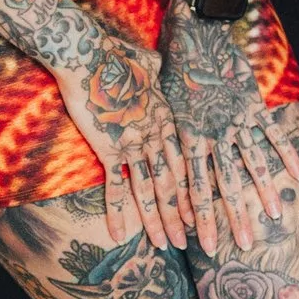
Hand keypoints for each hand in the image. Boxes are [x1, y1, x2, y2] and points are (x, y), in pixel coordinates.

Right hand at [53, 31, 193, 250]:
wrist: (91, 53)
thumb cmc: (116, 56)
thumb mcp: (146, 64)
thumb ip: (153, 72)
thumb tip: (153, 65)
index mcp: (169, 118)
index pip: (190, 160)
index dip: (198, 187)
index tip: (206, 208)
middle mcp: (158, 134)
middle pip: (178, 181)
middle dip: (187, 214)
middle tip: (200, 240)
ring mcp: (136, 143)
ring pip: (153, 190)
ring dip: (159, 220)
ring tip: (168, 245)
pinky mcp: (110, 147)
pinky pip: (117, 186)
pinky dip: (119, 212)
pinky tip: (121, 235)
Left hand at [159, 3, 298, 254]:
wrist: (197, 31)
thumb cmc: (172, 67)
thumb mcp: (162, 103)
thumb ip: (168, 133)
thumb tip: (158, 158)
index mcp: (187, 137)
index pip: (193, 186)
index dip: (200, 217)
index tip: (202, 244)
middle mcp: (213, 134)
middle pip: (224, 184)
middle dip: (232, 217)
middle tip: (239, 247)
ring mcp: (236, 120)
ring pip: (251, 164)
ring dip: (263, 193)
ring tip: (273, 218)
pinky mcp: (254, 105)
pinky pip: (272, 136)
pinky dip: (286, 157)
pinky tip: (297, 178)